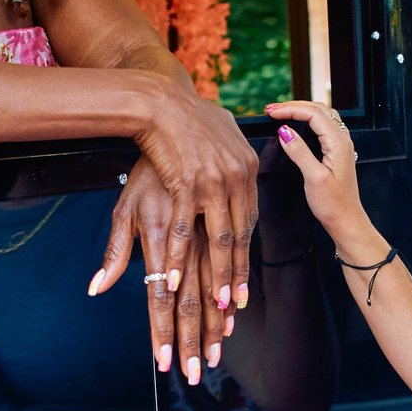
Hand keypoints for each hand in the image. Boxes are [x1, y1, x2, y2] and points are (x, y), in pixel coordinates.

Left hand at [93, 159, 241, 380]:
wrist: (173, 115)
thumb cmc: (146, 170)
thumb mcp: (125, 209)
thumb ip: (115, 252)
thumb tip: (96, 289)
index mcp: (156, 233)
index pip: (158, 297)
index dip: (161, 333)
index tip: (165, 364)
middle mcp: (185, 232)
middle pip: (189, 299)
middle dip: (192, 340)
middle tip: (198, 372)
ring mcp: (212, 218)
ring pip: (218, 280)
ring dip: (218, 319)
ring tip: (219, 348)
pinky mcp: (233, 204)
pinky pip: (238, 252)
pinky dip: (235, 283)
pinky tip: (235, 305)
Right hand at [96, 87, 256, 329]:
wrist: (164, 101)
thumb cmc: (189, 120)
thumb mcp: (218, 141)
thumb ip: (230, 164)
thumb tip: (238, 176)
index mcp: (246, 174)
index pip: (247, 228)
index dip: (242, 263)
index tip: (239, 293)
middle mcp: (236, 183)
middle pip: (237, 242)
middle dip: (234, 279)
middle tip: (232, 310)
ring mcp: (214, 184)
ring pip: (217, 241)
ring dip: (215, 276)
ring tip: (215, 305)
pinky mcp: (187, 184)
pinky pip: (183, 229)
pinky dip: (178, 258)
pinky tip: (173, 281)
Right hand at [266, 100, 372, 254]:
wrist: (346, 220)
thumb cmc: (333, 204)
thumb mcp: (314, 178)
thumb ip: (299, 152)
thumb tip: (284, 131)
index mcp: (338, 142)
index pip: (313, 113)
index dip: (290, 109)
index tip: (271, 113)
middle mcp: (342, 139)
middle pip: (318, 109)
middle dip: (294, 106)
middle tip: (271, 109)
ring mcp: (341, 144)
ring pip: (322, 115)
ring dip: (301, 110)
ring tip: (281, 112)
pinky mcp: (336, 151)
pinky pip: (323, 126)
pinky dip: (308, 119)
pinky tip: (297, 124)